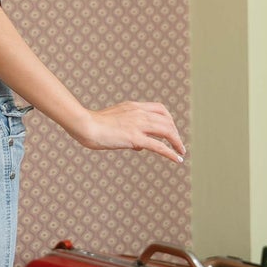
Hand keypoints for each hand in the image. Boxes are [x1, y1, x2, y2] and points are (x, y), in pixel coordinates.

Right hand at [70, 99, 185, 159]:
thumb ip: (128, 130)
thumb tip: (140, 146)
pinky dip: (171, 152)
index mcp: (133, 106)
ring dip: (177, 142)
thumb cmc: (93, 125)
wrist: (85, 125)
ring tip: (181, 152)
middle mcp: (139, 113)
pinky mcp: (135, 138)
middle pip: (167, 120)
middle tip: (178, 144)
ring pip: (167, 131)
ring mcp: (138, 125)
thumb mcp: (114, 122)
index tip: (171, 130)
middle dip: (175, 133)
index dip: (169, 119)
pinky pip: (159, 146)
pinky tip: (178, 159)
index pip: (160, 109)